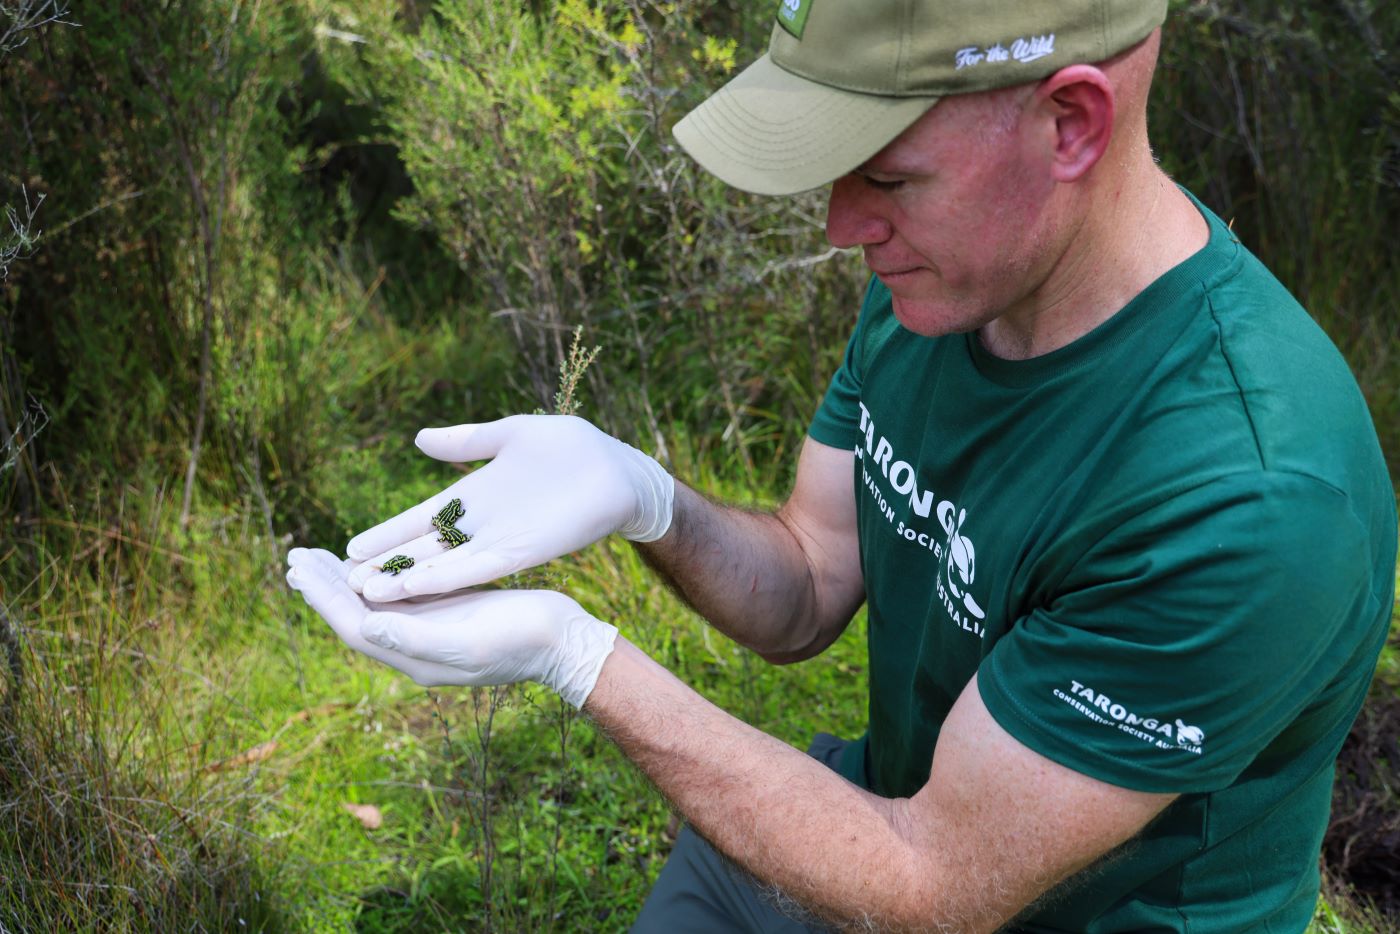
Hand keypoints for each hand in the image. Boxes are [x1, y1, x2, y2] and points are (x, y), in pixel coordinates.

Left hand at [286, 547, 617, 707]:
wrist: (563, 642)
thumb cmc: (521, 639)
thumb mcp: (467, 639)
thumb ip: (415, 636)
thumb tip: (365, 626)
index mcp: (413, 655)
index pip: (353, 625)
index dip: (322, 597)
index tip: (295, 567)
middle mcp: (414, 646)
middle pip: (357, 614)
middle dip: (324, 586)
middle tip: (294, 556)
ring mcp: (432, 631)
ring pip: (375, 604)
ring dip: (345, 580)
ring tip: (319, 558)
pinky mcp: (450, 614)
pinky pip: (400, 596)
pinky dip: (378, 577)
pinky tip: (371, 563)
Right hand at [345, 415, 672, 601]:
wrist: (617, 468)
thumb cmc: (569, 449)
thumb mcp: (509, 436)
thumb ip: (465, 441)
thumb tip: (418, 437)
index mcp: (475, 497)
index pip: (419, 520)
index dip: (387, 534)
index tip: (348, 548)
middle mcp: (481, 525)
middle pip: (422, 550)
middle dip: (384, 565)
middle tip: (338, 581)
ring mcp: (500, 541)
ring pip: (442, 567)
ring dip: (404, 580)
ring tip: (363, 593)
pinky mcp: (522, 552)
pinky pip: (476, 569)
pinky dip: (445, 578)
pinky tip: (413, 587)